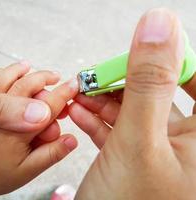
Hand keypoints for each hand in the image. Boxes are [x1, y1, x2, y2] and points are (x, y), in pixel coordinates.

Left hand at [0, 62, 56, 154]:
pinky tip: (38, 139)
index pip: (16, 80)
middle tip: (64, 112)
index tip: (62, 93)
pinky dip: (26, 139)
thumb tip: (39, 111)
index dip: (39, 86)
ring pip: (19, 120)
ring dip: (38, 124)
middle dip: (43, 105)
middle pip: (21, 99)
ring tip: (56, 126)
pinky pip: (10, 137)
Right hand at [70, 8, 195, 198]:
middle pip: (161, 92)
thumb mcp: (138, 141)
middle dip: (126, 81)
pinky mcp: (133, 160)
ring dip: (104, 99)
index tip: (145, 50)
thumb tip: (159, 25)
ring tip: (81, 91)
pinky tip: (79, 110)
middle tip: (101, 73)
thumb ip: (150, 82)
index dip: (175, 60)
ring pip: (134, 110)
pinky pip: (118, 130)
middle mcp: (187, 146)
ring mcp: (157, 153)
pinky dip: (97, 118)